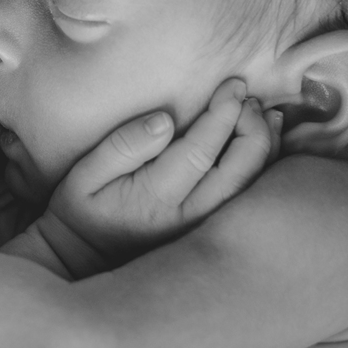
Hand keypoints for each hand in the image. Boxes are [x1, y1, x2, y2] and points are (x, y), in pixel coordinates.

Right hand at [36, 79, 280, 277]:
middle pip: (239, 170)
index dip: (223, 114)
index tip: (232, 85)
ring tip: (264, 113)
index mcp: (155, 197)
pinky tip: (265, 142)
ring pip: (251, 187)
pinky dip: (264, 168)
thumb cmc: (81, 211)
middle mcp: (189, 217)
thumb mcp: (83, 176)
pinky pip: (249, 199)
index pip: (202, 150)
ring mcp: (205, 228)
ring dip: (265, 146)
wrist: (82, 262)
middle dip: (252, 127)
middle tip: (247, 97)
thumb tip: (164, 120)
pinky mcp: (212, 232)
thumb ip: (121, 146)